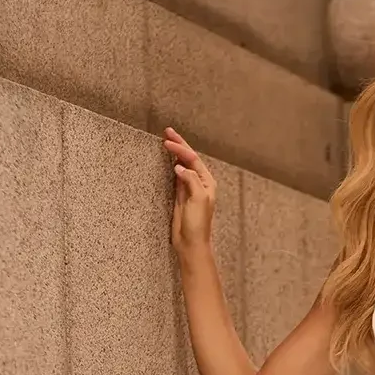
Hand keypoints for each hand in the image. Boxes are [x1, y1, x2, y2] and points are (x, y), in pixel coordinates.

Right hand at [164, 127, 215, 256]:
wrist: (191, 243)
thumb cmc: (198, 224)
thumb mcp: (198, 199)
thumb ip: (191, 181)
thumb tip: (179, 167)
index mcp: (207, 183)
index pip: (193, 160)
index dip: (181, 149)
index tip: (167, 141)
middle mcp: (200, 183)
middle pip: (189, 159)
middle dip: (179, 145)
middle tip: (168, 132)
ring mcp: (189, 188)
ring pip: (183, 165)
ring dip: (176, 153)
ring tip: (167, 141)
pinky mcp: (181, 195)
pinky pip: (177, 176)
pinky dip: (172, 165)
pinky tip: (168, 160)